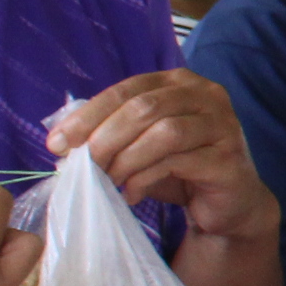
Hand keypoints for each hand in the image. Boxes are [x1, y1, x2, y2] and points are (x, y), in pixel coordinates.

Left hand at [50, 72, 273, 241]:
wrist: (229, 204)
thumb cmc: (180, 169)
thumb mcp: (140, 145)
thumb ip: (110, 134)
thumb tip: (60, 143)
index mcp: (180, 82)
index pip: (127, 89)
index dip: (89, 115)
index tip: (57, 143)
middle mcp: (206, 95)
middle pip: (144, 107)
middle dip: (104, 138)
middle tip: (81, 168)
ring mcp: (222, 124)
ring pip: (163, 133)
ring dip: (125, 160)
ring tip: (108, 182)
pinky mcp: (227, 158)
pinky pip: (178, 162)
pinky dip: (146, 178)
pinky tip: (132, 194)